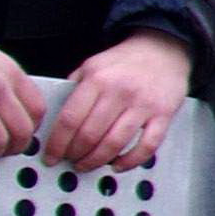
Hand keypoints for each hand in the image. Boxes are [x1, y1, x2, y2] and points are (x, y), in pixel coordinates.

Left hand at [47, 32, 191, 168]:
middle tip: (70, 161)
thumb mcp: (92, 65)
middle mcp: (120, 92)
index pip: (70, 119)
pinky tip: (118, 165)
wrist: (163, 51)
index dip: (57, 143)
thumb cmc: (125, 62)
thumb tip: (55, 119)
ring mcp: (143, 105)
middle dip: (75, 154)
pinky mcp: (163, 115)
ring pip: (114, 143)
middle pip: (90, 135)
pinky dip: (130, 161)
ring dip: (96, 161)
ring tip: (87, 165)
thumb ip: (73, 88)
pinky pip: (146, 146)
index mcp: (97, 79)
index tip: (51, 156)